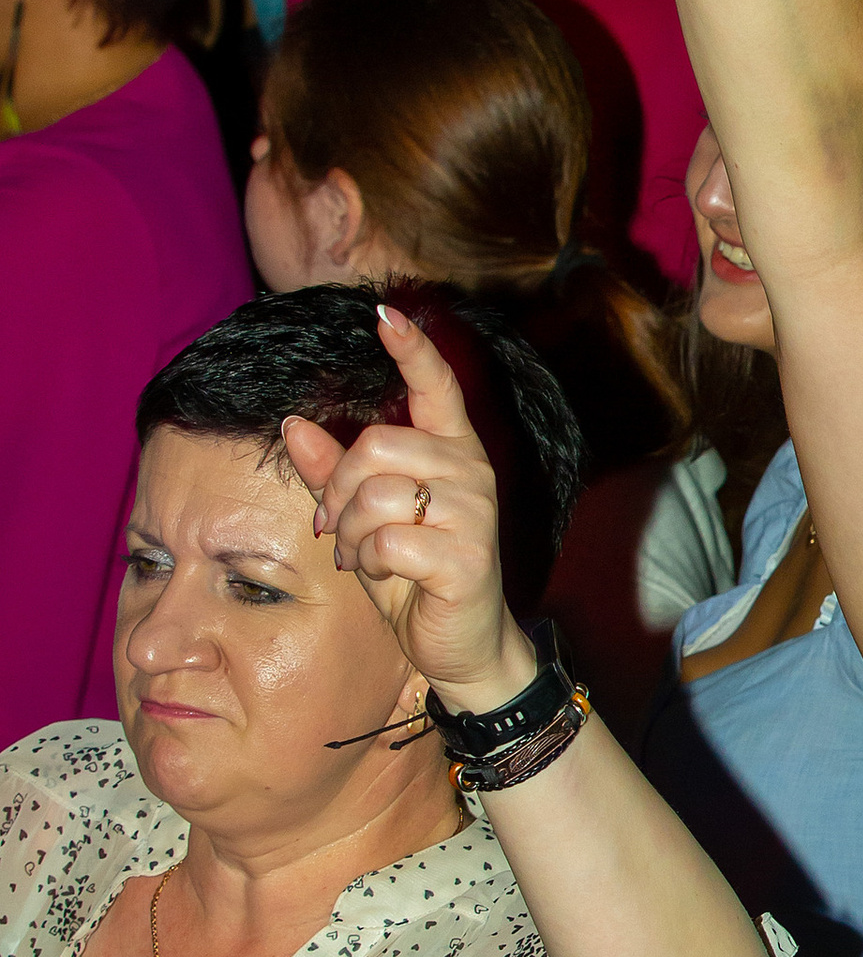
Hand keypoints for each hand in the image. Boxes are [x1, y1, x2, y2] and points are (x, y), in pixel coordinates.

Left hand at [280, 302, 523, 711]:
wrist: (461, 644)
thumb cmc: (413, 574)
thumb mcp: (363, 520)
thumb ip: (332, 473)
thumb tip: (293, 423)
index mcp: (451, 451)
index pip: (438, 387)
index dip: (413, 348)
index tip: (386, 312)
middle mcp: (471, 471)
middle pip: (379, 443)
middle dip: (338, 489)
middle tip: (333, 527)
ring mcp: (475, 513)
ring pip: (378, 494)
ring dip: (349, 532)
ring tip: (356, 556)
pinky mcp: (468, 557)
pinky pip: (388, 541)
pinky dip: (368, 562)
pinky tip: (380, 575)